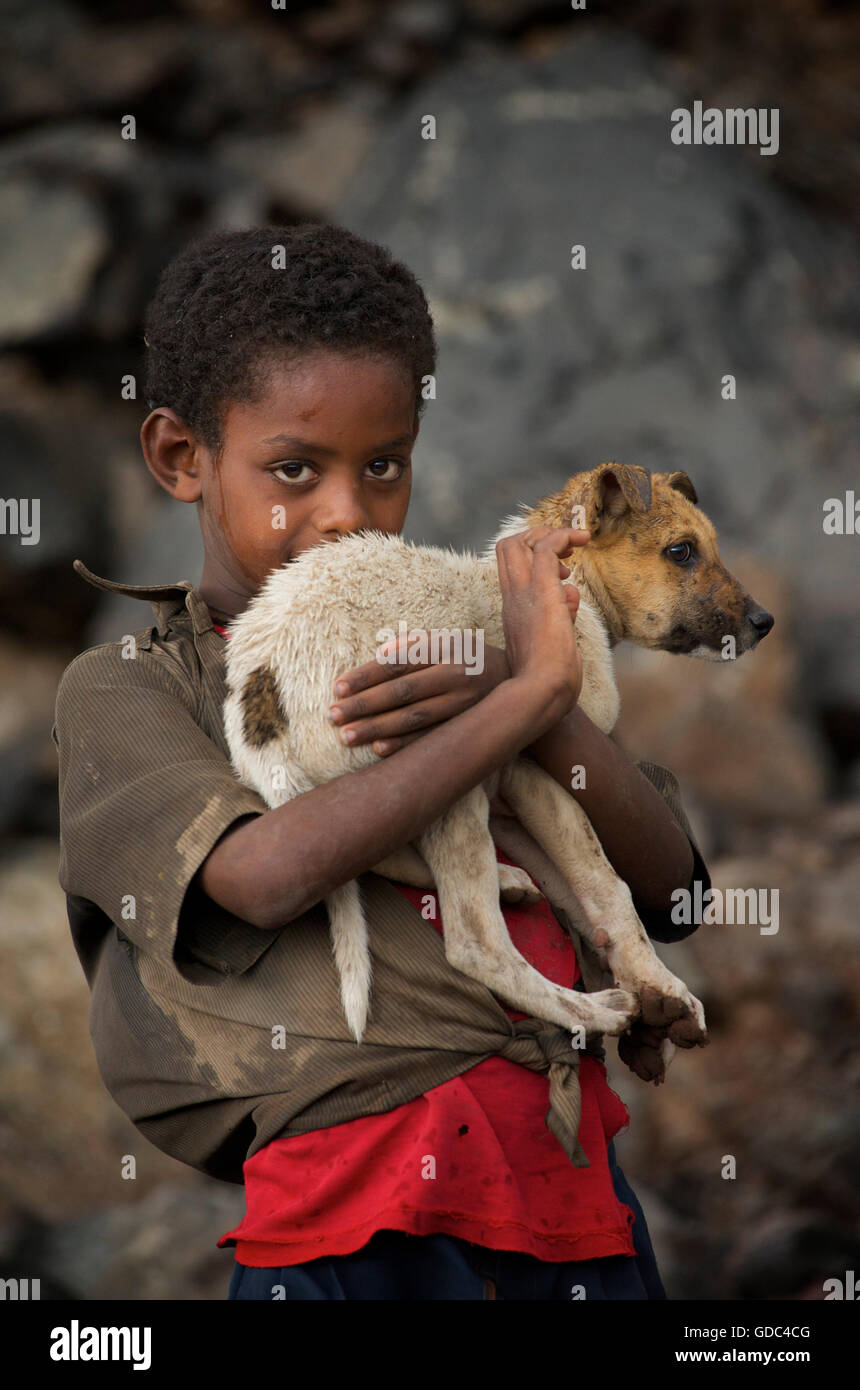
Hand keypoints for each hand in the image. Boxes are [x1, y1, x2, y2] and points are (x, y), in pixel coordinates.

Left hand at [328, 638, 511, 755]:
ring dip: (377, 728)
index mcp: (446, 649)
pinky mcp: (468, 726)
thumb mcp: (449, 639)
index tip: (337, 688)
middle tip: (333, 715)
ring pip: (414, 718)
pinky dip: (405, 744)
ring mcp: (463, 704)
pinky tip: (378, 749)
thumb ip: (414, 645)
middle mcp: (454, 676)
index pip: (398, 664)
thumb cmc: (471, 657)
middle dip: (364, 705)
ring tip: (346, 736)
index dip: (365, 676)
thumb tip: (380, 654)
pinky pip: (432, 737)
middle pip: (402, 692)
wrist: (522, 680)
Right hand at [495, 525, 588, 734]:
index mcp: (514, 612)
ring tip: (574, 544)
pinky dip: (563, 536)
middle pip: (507, 548)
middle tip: (564, 550)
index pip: (511, 570)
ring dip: (550, 534)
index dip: (533, 557)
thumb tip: (571, 596)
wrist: (541, 691)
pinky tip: (582, 539)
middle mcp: (513, 598)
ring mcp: (524, 593)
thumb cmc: (549, 680)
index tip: (562, 568)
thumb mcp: (555, 641)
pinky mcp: (541, 590)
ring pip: (519, 541)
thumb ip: (561, 615)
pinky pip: (545, 547)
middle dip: (536, 537)